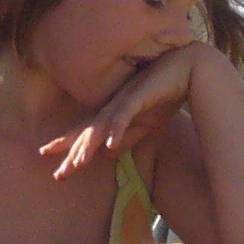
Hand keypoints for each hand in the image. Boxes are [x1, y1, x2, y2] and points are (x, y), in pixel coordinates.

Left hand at [41, 43, 219, 180]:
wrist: (186, 69)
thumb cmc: (164, 95)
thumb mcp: (146, 125)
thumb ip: (127, 138)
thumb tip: (107, 153)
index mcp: (112, 115)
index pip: (84, 135)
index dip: (68, 149)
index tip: (56, 168)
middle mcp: (112, 108)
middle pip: (86, 134)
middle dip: (71, 154)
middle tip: (58, 175)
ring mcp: (123, 101)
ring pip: (100, 126)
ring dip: (89, 145)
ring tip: (77, 163)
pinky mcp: (138, 96)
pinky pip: (124, 114)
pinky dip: (116, 128)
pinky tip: (110, 143)